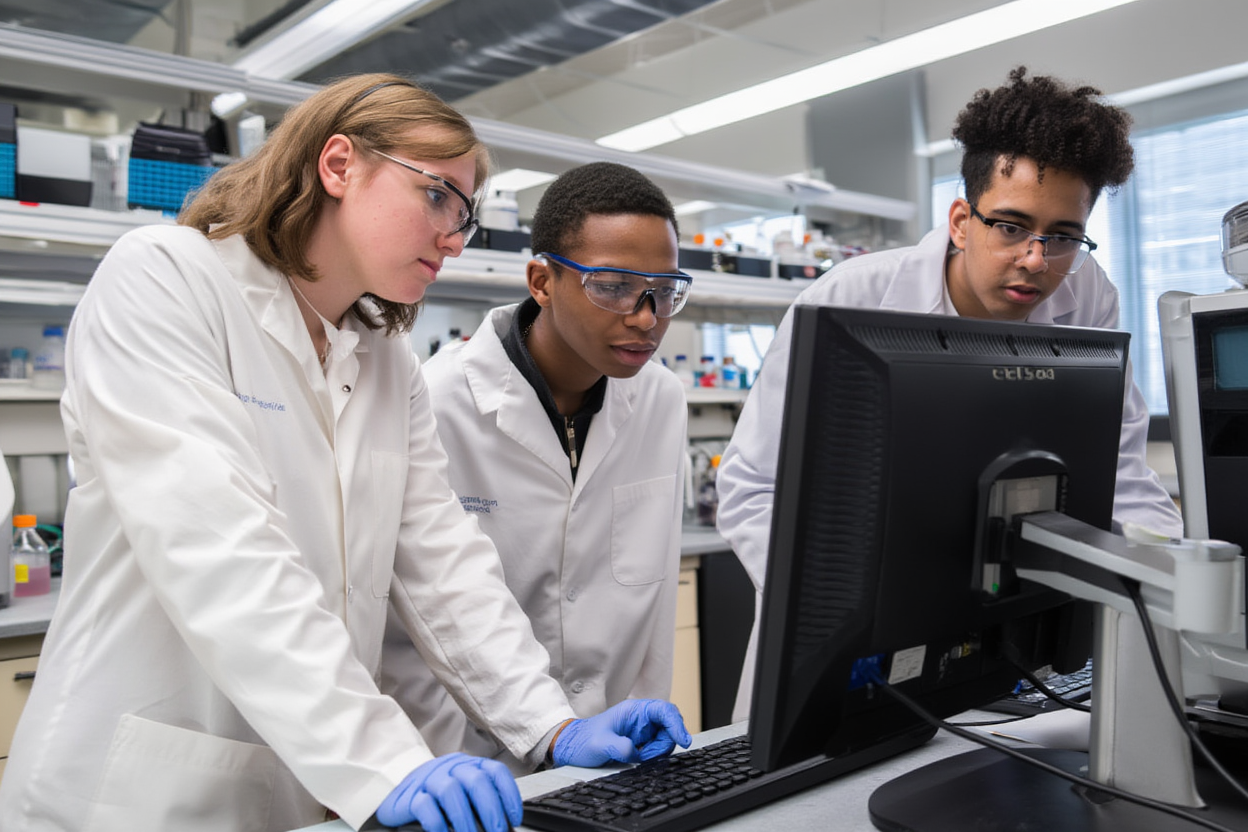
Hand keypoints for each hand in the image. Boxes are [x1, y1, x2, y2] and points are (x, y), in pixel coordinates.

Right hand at [376, 752, 522, 830]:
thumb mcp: (463, 792)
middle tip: (496, 831)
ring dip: (464, 818)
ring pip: (451, 791)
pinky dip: (437, 822)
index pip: (495, 772)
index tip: (514, 818)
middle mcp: (451, 768)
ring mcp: (430, 779)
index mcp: (469, 766)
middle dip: (490, 810)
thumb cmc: (438, 797)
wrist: (400, 793)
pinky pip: (425, 805)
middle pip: (476, 781)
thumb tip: (505, 824)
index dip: (509, 795)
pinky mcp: (411, 796)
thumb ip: (481, 802)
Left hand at [551, 699, 691, 766]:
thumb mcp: (599, 744)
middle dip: (665, 743)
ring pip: (666, 739)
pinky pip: (658, 748)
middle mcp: (641, 718)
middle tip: (646, 755)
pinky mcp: (642, 742)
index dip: (677, 724)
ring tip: (637, 757)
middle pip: (670, 726)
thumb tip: (635, 751)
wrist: (573, 748)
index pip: (664, 710)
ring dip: (657, 751)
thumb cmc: (583, 741)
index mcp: (633, 710)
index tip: (683, 740)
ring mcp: (643, 730)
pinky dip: (653, 756)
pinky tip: (638, 759)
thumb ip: (618, 746)